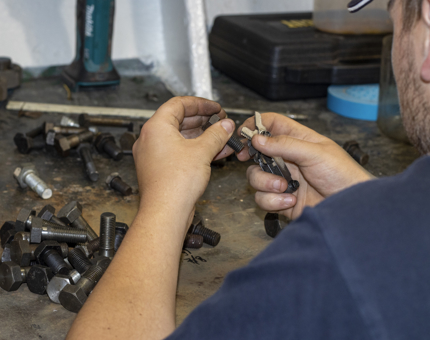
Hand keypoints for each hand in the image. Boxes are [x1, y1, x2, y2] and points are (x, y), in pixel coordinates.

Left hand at [132, 96, 234, 234]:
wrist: (165, 213)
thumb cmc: (174, 184)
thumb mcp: (202, 152)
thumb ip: (216, 134)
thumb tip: (225, 125)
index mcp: (156, 127)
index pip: (178, 104)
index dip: (200, 103)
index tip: (215, 107)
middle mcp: (152, 139)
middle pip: (180, 121)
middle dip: (204, 120)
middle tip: (221, 121)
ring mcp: (155, 155)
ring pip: (182, 139)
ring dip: (204, 137)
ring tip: (223, 137)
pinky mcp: (162, 169)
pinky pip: (181, 153)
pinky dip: (197, 151)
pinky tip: (217, 152)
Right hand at [237, 112, 373, 219]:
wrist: (350, 208)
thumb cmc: (342, 174)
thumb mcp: (315, 153)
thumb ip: (285, 145)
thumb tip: (257, 139)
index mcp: (297, 140)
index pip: (271, 124)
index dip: (255, 126)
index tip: (244, 135)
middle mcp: (286, 158)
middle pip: (256, 152)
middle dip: (250, 157)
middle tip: (246, 158)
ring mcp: (282, 179)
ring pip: (255, 177)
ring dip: (266, 183)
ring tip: (286, 187)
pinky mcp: (281, 199)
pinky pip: (263, 198)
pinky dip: (273, 201)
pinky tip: (291, 201)